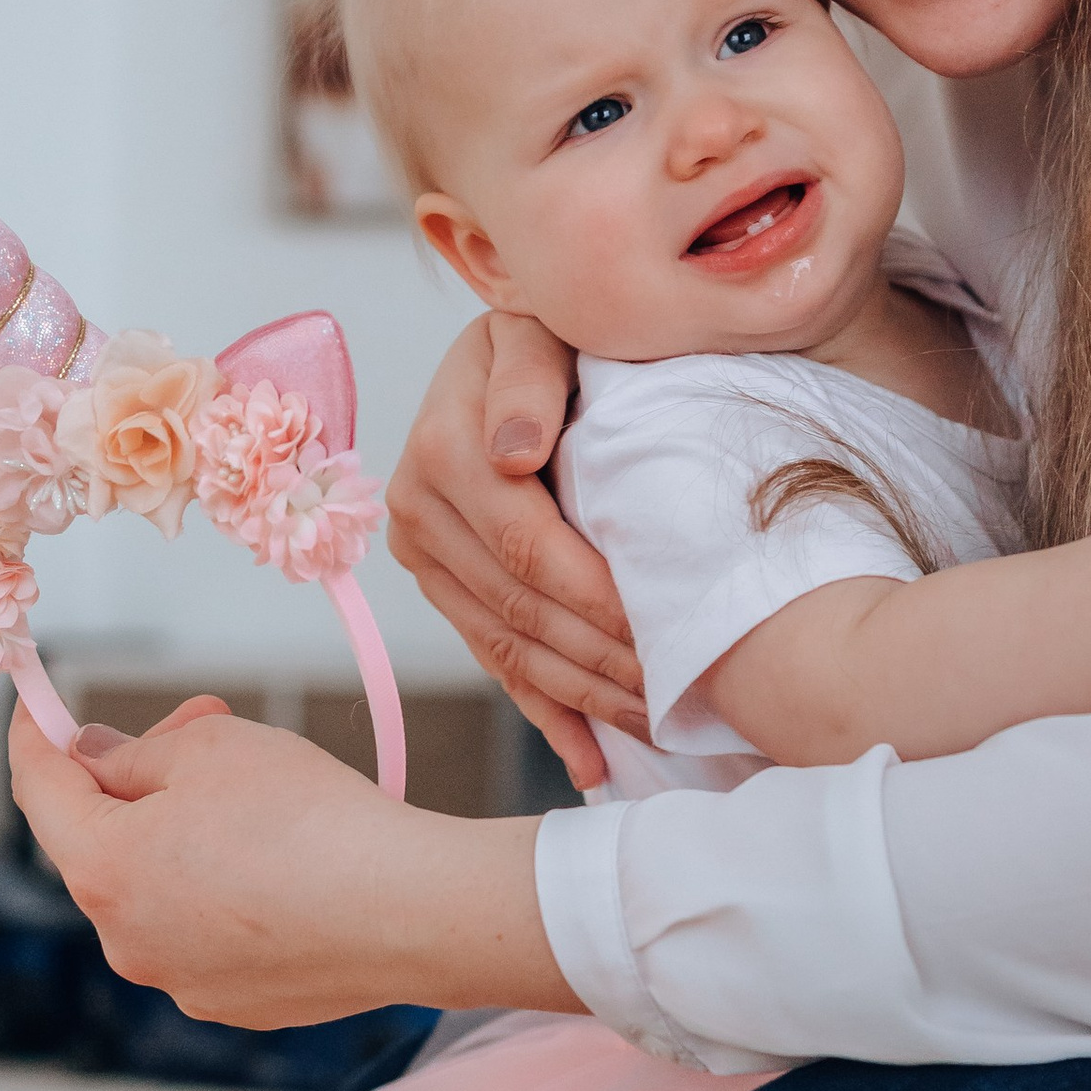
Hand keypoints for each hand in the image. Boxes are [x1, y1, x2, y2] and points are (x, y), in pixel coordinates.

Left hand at [9, 698, 568, 1027]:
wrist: (410, 911)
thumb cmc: (312, 821)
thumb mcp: (212, 747)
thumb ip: (135, 752)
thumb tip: (97, 762)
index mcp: (102, 870)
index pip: (40, 790)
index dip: (36, 737)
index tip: (39, 707)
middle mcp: (125, 940)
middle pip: (105, 842)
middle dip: (143, 780)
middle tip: (203, 727)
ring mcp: (180, 981)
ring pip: (159, 890)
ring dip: (187, 838)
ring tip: (264, 798)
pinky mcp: (237, 1003)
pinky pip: (209, 932)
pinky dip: (229, 891)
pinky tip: (289, 864)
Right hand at [384, 311, 644, 786]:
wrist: (514, 351)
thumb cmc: (549, 333)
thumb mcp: (539, 329)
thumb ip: (529, 379)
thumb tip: (514, 454)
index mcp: (442, 449)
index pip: (526, 545)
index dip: (595, 592)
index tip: (662, 626)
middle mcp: (417, 510)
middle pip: (518, 607)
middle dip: (599, 656)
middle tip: (673, 695)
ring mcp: (425, 556)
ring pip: (507, 646)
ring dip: (581, 696)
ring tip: (652, 728)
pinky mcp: (442, 587)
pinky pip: (494, 661)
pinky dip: (546, 714)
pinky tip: (592, 761)